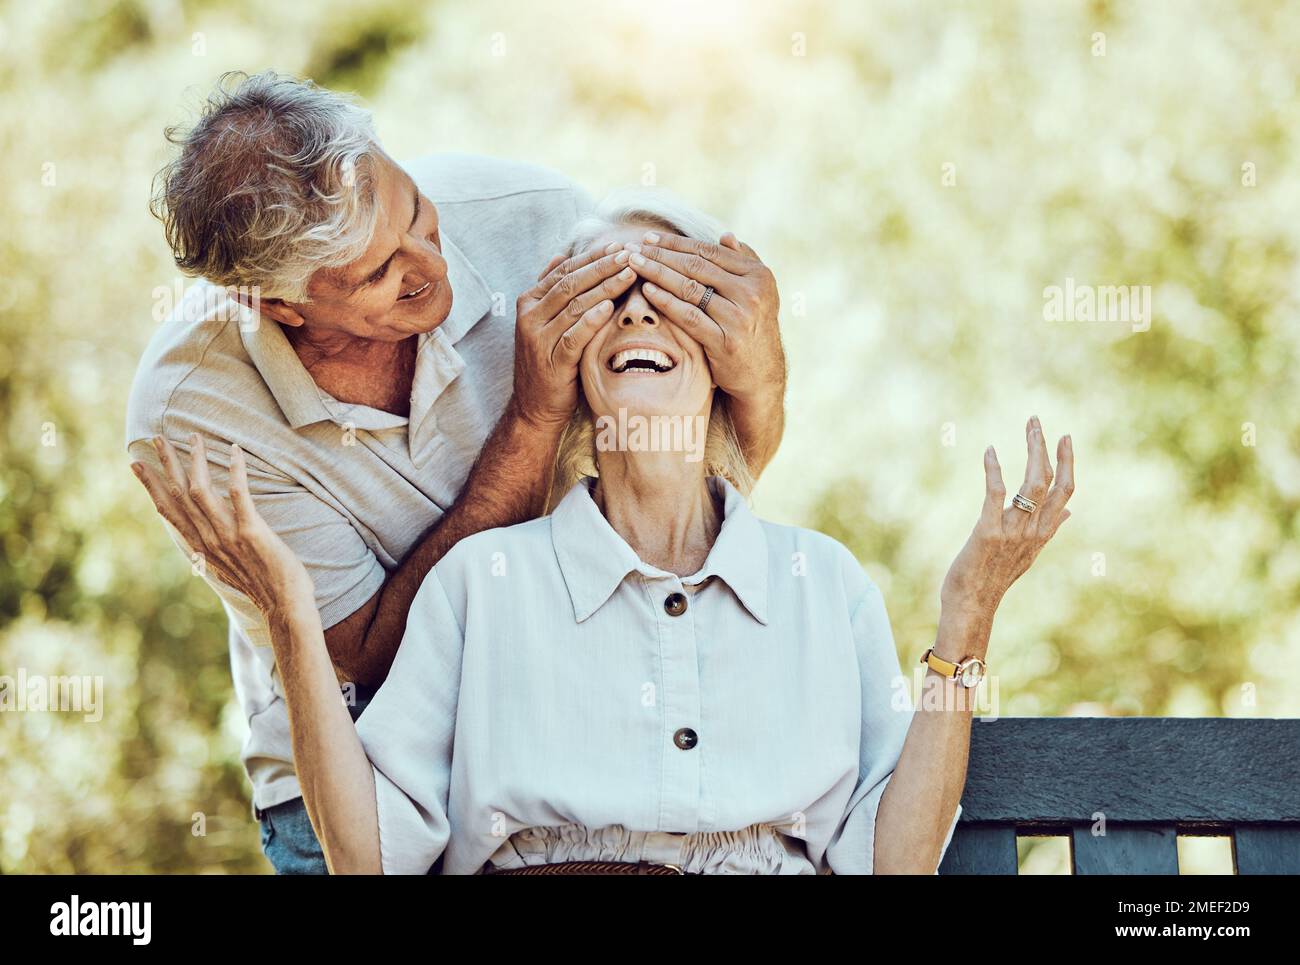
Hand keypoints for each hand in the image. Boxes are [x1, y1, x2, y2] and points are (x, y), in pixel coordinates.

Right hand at [131, 434, 314, 617]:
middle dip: (166, 464)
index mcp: (200, 546)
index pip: (167, 510)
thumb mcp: (227, 568)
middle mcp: (208, 539)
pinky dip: (236, 472)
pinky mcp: (252, 532)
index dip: (150, 486)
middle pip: (178, 495)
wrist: (284, 606)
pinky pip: (240, 496)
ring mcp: (228, 535)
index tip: (137, 464)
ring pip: (201, 491)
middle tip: (156, 438)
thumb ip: (213, 548)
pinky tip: (235, 451)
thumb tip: (203, 538)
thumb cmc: (261, 586)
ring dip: (195, 461)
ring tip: (193, 437)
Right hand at [511, 242, 638, 429]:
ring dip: (604, 288)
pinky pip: (574, 337)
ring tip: (629, 274)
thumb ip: (551, 288)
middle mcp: (530, 316)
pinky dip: (591, 321)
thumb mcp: (546, 321)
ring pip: (574, 306)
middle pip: (571, 284)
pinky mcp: (551, 362)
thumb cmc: (549, 360)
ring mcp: (539, 340)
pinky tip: (610, 307)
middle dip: (602, 267)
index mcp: (530, 301)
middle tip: (629, 255)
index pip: (564, 270)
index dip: (592, 257)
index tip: (619, 246)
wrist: (535, 406)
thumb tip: (560, 254)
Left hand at [624, 230, 785, 403]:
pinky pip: (689, 317)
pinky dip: (666, 302)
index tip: (649, 237)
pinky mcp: (724, 342)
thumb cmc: (753, 327)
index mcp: (759, 275)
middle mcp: (751, 293)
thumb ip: (744, 262)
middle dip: (660, 255)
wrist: (761, 374)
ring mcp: (738, 318)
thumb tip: (725, 235)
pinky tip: (647, 290)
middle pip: (696, 267)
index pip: (709, 251)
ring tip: (633, 264)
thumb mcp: (759, 292)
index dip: (676, 243)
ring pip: (689, 288)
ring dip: (657, 273)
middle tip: (633, 247)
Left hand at [940, 416, 1074, 621]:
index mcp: (1043, 532)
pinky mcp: (988, 532)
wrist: (973, 605)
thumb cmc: (995, 578)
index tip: (1065, 438)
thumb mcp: (1028, 553)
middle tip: (1037, 422)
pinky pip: (995, 494)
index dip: (1067, 462)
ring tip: (1028, 427)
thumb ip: (1050, 528)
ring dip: (1031, 451)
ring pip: (1031, 484)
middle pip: (1050, 481)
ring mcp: (1012, 531)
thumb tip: (1069, 510)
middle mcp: (1033, 530)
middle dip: (1046, 448)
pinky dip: (994, 470)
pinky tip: (990, 451)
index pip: (1064, 490)